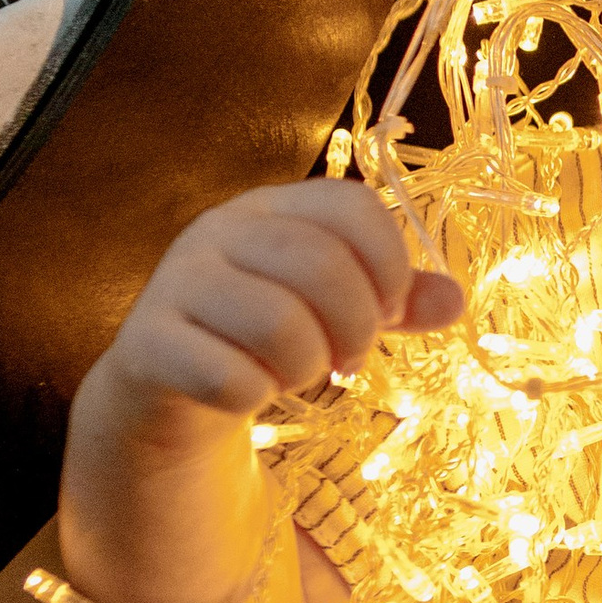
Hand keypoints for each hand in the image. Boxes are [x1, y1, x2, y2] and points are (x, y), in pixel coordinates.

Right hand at [92, 179, 462, 441]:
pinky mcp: (147, 343)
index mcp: (269, 206)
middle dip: (357, 327)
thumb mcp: (333, 309)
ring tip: (296, 373)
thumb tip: (454, 301)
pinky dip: (254, 396)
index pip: (353, 206)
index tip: (389, 311)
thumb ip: (393, 301)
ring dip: (307, 367)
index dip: (390, 265)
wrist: (166, 386)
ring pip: (278, 324)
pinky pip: (229, 377)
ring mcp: (175, 282)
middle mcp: (217, 230)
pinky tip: (246, 391)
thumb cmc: (264, 336)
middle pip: (321, 265)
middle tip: (350, 359)